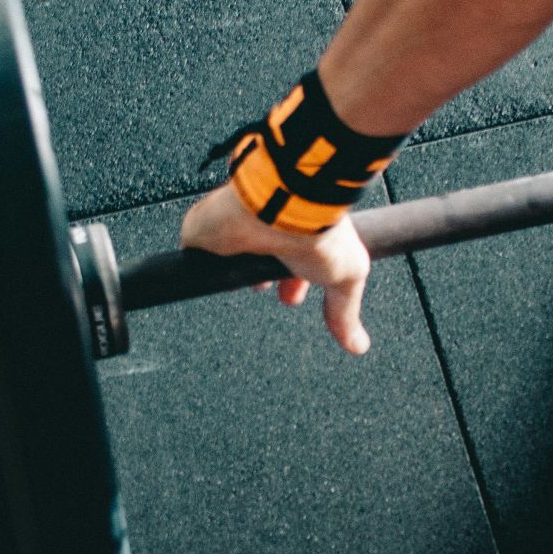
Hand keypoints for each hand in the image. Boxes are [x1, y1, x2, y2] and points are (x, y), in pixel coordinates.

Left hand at [178, 185, 372, 354]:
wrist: (282, 208)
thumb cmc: (318, 231)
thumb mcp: (346, 276)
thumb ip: (346, 312)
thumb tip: (358, 345)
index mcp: (300, 235)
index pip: (291, 262)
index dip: (292, 283)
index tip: (290, 299)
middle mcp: (266, 230)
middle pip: (257, 259)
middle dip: (261, 279)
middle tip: (264, 290)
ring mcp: (234, 229)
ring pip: (225, 256)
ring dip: (231, 272)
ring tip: (238, 287)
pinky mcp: (204, 231)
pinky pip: (194, 252)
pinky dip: (200, 264)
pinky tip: (206, 274)